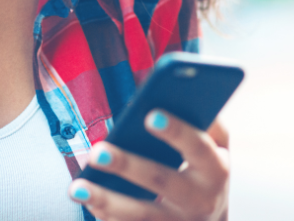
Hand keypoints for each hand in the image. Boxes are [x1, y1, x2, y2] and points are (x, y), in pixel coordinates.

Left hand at [69, 112, 229, 220]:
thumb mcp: (217, 142)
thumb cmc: (206, 163)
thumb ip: (205, 116)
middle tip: (95, 152)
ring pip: (141, 215)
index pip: (198, 147)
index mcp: (216, 168)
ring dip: (106, 200)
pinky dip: (105, 215)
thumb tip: (176, 86)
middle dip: (128, 166)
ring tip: (75, 187)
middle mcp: (201, 200)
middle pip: (162, 181)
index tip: (150, 114)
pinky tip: (84, 198)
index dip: (177, 131)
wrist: (213, 220)